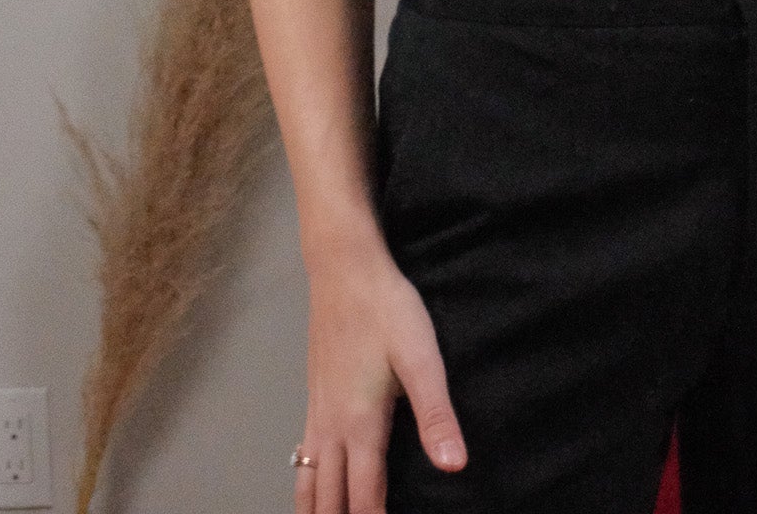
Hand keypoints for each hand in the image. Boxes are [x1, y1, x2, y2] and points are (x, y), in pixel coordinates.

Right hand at [294, 238, 467, 511]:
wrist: (343, 267)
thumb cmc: (386, 309)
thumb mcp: (420, 357)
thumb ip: (435, 414)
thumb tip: (454, 467)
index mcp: (361, 426)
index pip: (364, 498)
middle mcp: (333, 428)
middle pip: (329, 498)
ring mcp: (317, 412)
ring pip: (308, 481)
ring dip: (316, 510)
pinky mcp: (313, 395)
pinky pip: (303, 457)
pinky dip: (306, 484)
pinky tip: (313, 483)